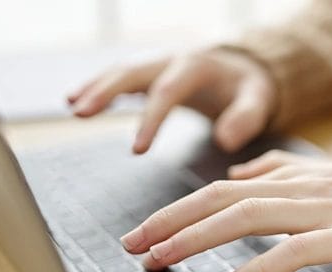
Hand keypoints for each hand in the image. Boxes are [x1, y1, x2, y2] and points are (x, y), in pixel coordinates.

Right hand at [67, 49, 275, 152]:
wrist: (244, 70)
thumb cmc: (250, 89)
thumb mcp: (259, 101)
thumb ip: (246, 118)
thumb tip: (226, 141)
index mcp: (197, 67)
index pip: (167, 93)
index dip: (150, 120)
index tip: (136, 150)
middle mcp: (172, 60)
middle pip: (133, 72)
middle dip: (105, 91)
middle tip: (80, 113)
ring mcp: (159, 64)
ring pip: (121, 71)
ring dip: (95, 87)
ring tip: (72, 107)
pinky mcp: (151, 72)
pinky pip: (120, 77)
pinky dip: (98, 86)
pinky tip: (74, 100)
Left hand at [119, 151, 331, 271]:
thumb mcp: (325, 174)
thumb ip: (280, 169)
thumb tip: (240, 170)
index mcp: (293, 178)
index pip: (223, 188)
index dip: (179, 208)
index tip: (145, 230)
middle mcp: (300, 189)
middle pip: (222, 199)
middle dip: (171, 221)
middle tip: (132, 245)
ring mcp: (323, 211)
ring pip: (247, 217)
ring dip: (198, 238)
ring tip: (161, 258)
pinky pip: (295, 251)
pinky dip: (258, 267)